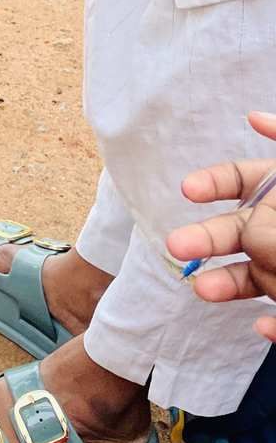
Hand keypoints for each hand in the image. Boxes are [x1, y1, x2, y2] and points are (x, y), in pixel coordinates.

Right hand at [167, 110, 275, 340]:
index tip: (190, 190)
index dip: (212, 182)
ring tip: (202, 290)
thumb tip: (255, 117)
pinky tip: (265, 325)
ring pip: (249, 278)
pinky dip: (274, 325)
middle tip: (176, 247)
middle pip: (234, 230)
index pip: (238, 180)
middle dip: (204, 237)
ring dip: (224, 283)